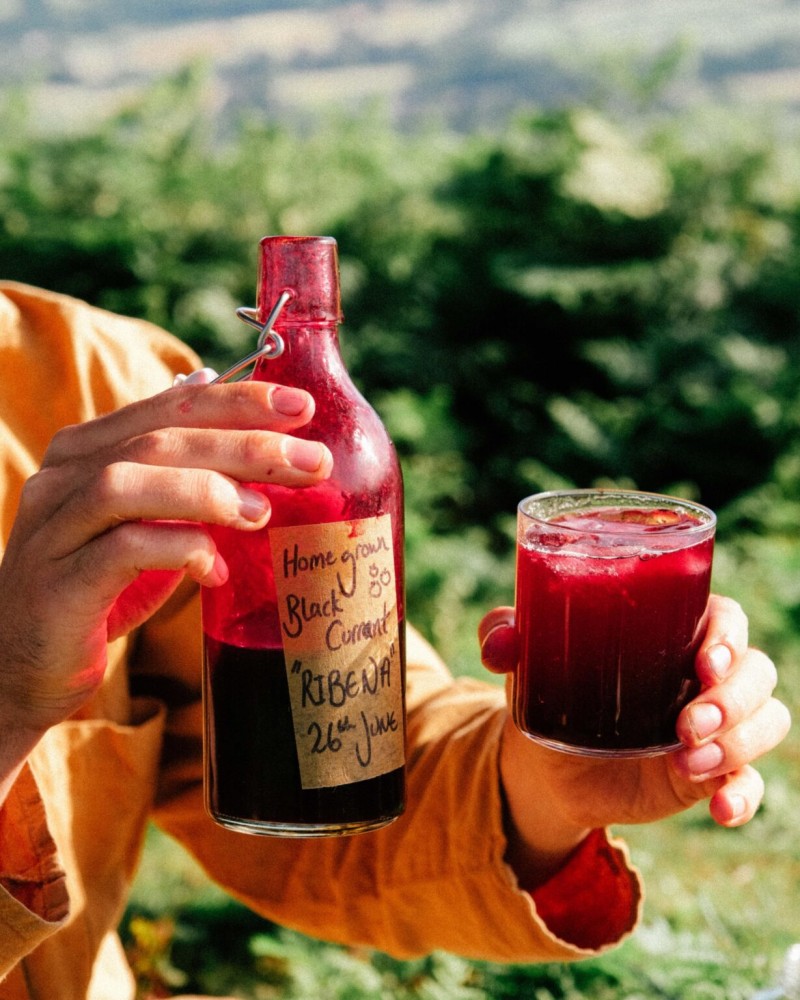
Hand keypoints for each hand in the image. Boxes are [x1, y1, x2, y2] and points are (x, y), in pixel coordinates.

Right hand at [0, 381, 331, 742]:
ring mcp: (54, 529)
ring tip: (263, 513)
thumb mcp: (145, 522)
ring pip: (130, 482)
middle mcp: (62, 478)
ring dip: (207, 490)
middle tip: (312, 461)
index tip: (302, 407)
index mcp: (86, 451)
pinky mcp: (58, 583)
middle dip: (244, 444)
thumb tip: (246, 431)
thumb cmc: (99, 588)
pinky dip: (177, 548)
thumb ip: (182, 477)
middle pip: (159, 439)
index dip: (238, 401)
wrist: (25, 667)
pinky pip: (120, 549)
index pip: (169, 406)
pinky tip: (215, 566)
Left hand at [478, 595, 790, 883]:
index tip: (704, 661)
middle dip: (734, 697)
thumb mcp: (525, 659)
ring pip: (767, 719)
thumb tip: (499, 647)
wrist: (544, 763)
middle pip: (756, 670)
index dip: (728, 635)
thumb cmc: (546, 689)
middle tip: (687, 724)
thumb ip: (505, 634)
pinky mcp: (711, 771)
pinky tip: (721, 809)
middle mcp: (701, 673)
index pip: (724, 617)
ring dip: (741, 742)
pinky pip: (751, 780)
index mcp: (669, 630)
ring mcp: (713, 724)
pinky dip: (744, 794)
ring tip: (687, 761)